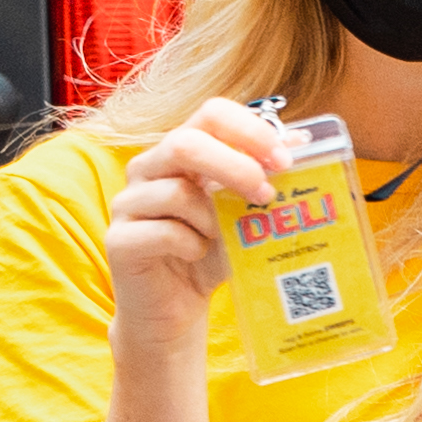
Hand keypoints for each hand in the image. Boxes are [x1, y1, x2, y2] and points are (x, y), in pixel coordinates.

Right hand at [104, 103, 285, 342]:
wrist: (175, 308)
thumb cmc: (212, 252)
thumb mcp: (244, 212)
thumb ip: (264, 175)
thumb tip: (302, 140)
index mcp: (181, 150)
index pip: (210, 113)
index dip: (249, 130)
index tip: (283, 160)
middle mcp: (148, 168)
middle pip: (184, 143)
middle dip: (234, 167)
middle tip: (266, 195)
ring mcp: (127, 202)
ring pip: (175, 192)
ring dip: (213, 219)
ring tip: (224, 238)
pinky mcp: (119, 240)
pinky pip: (163, 232)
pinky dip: (193, 245)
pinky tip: (198, 254)